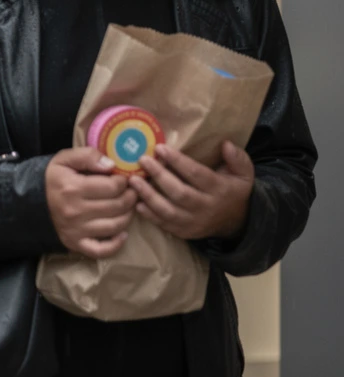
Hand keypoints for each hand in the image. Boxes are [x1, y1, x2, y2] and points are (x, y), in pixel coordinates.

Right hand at [45, 148, 137, 258]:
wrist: (28, 201)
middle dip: (130, 197)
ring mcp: (76, 229)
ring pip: (115, 226)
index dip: (124, 182)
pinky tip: (123, 234)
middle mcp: (76, 211)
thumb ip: (87, 156)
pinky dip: (117, 244)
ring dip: (128, 216)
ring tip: (128, 207)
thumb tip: (111, 165)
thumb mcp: (63, 159)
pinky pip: (102, 250)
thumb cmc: (50, 179)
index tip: (124, 178)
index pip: (113, 187)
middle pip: (117, 206)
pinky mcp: (75, 243)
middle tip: (132, 192)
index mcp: (74, 188)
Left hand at [130, 142, 253, 240]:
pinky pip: (165, 225)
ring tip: (133, 181)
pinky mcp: (184, 232)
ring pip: (169, 211)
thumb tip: (227, 144)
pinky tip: (136, 202)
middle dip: (159, 175)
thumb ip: (238, 158)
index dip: (178, 162)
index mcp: (220, 190)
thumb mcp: (244, 174)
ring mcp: (194, 222)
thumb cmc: (233, 190)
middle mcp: (206, 207)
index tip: (160, 148)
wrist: (236, 222)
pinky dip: (150, 215)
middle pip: (180, 193)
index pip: (197, 174)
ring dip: (149, 196)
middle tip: (142, 159)